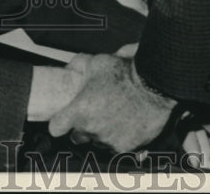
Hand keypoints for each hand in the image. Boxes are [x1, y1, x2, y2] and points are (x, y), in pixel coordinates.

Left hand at [48, 53, 175, 151]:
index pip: (56, 128)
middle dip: (82, 127)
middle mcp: (92, 129)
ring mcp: (109, 140)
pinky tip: (126, 124)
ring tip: (113, 116)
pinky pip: (117, 146)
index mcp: (80, 111)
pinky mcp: (126, 147)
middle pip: (77, 136)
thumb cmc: (125, 73)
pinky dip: (120, 138)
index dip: (59, 123)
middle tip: (94, 113)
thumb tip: (71, 66)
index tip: (63, 120)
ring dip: (102, 133)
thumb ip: (79, 65)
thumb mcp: (96, 62)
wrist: (153, 85)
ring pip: (98, 142)